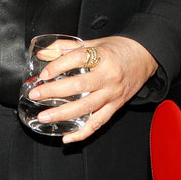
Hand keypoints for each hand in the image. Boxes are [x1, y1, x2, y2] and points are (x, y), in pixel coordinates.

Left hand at [30, 35, 157, 143]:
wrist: (145, 57)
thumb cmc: (119, 49)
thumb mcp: (94, 42)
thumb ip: (67, 47)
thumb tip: (43, 53)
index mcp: (103, 56)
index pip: (78, 59)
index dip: (58, 65)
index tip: (44, 73)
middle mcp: (108, 76)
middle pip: (78, 86)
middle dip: (53, 92)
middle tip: (36, 95)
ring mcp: (112, 94)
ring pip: (86, 107)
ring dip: (62, 114)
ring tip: (45, 116)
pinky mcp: (116, 106)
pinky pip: (98, 123)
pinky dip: (82, 133)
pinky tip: (68, 137)